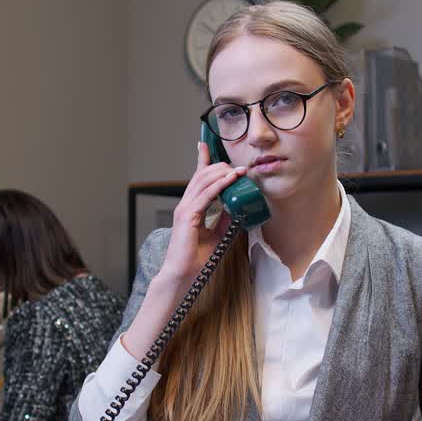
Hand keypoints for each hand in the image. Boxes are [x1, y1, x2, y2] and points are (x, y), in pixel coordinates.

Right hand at [157, 142, 246, 285]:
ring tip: (239, 170)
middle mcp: (185, 204)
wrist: (182, 275)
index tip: (205, 145)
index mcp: (190, 208)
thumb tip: (237, 207)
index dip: (202, 160)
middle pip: (201, 175)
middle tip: (238, 165)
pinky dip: (219, 185)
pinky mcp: (187, 216)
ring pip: (203, 181)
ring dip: (222, 173)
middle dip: (219, 166)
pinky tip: (230, 180)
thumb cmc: (195, 259)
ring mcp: (185, 209)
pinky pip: (205, 195)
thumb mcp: (216, 235)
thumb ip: (224, 220)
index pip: (197, 178)